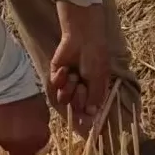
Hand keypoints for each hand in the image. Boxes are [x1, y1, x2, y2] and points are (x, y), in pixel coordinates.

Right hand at [0, 94, 50, 154]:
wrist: (8, 89)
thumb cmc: (30, 99)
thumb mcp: (43, 116)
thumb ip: (42, 133)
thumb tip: (39, 145)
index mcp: (37, 140)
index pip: (39, 153)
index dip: (37, 148)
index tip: (36, 142)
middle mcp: (20, 146)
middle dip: (23, 151)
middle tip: (23, 139)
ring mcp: (4, 142)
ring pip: (8, 148)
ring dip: (12, 141)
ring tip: (12, 125)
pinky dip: (2, 133)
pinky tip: (3, 121)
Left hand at [48, 0, 110, 132]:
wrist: (83, 37)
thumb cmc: (95, 56)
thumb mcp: (99, 78)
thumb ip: (94, 97)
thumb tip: (91, 114)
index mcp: (95, 90)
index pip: (89, 110)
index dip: (86, 114)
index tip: (85, 117)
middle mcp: (82, 88)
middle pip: (75, 107)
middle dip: (78, 99)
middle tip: (82, 86)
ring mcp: (69, 82)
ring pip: (64, 98)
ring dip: (68, 89)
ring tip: (74, 76)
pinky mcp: (57, 74)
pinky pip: (55, 85)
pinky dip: (60, 79)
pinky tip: (65, 69)